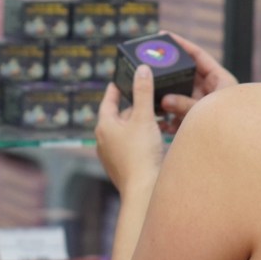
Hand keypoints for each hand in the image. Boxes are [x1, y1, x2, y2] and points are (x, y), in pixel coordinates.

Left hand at [95, 65, 164, 195]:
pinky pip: (131, 145)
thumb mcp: (144, 118)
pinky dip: (141, 137)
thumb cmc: (140, 153)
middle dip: (133, 107)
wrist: (143, 190)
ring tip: (156, 116)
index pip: (108, 101)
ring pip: (126, 132)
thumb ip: (143, 92)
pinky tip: (156, 137)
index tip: (120, 80)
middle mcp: (104, 140)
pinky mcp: (122, 166)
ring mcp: (112, 155)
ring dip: (139, 123)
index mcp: (104, 126)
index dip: (116, 89)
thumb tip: (142, 69)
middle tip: (147, 96)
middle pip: (119, 117)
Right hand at [159, 31, 237, 133]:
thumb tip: (164, 100)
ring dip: (166, 96)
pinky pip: (180, 112)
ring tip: (149, 93)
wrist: (241, 146)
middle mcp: (210, 88)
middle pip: (186, 74)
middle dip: (170, 71)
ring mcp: (202, 103)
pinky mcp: (195, 118)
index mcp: (219, 79)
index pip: (198, 56)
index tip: (165, 36)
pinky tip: (158, 120)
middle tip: (151, 64)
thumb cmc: (234, 125)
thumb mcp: (208, 111)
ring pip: (180, 93)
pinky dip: (169, 116)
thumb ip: (186, 105)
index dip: (182, 45)